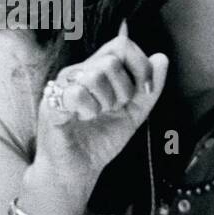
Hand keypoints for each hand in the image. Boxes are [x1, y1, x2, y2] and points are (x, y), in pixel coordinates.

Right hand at [23, 22, 168, 214]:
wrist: (78, 169)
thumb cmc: (102, 139)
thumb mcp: (135, 113)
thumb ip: (150, 88)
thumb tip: (162, 58)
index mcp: (98, 70)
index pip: (122, 45)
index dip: (140, 65)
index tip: (145, 91)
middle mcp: (79, 71)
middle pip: (112, 60)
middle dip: (124, 90)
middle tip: (114, 108)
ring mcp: (63, 85)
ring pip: (96, 75)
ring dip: (106, 102)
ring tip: (98, 114)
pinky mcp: (51, 102)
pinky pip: (77, 92)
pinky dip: (89, 110)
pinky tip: (83, 118)